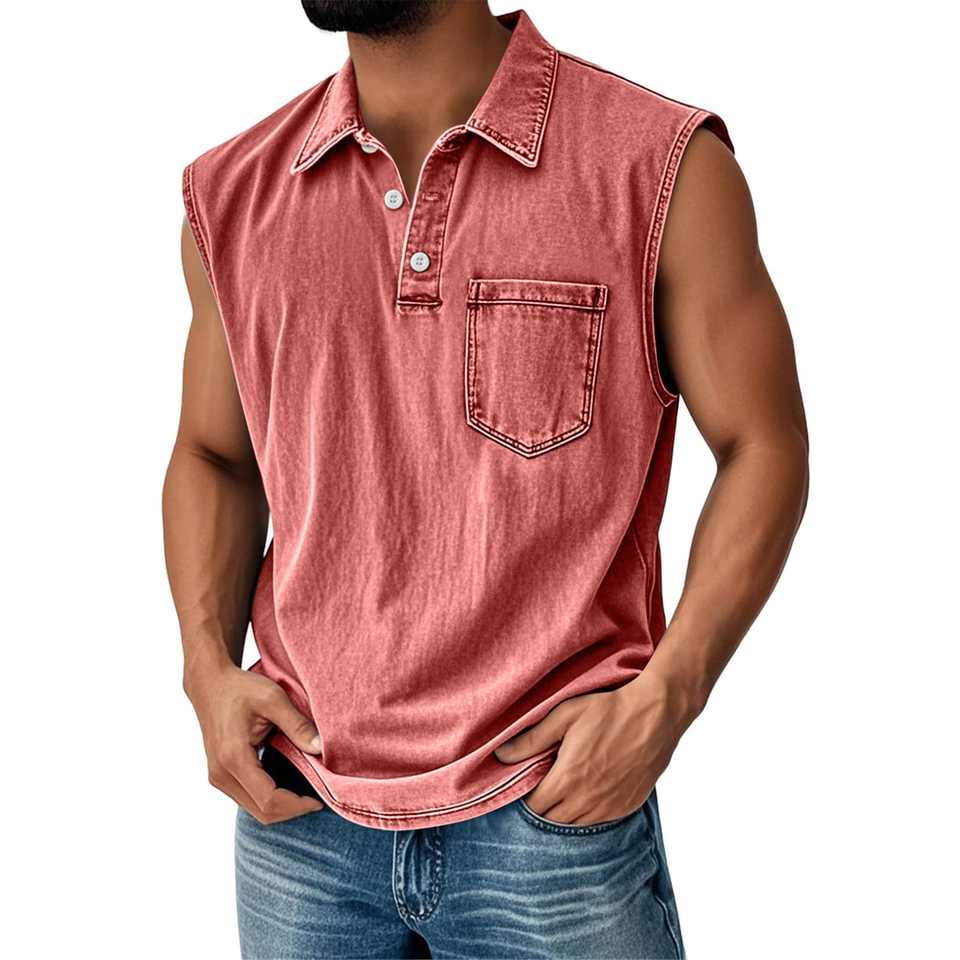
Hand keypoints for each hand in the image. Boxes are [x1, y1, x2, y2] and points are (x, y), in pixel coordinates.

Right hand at [185, 660, 324, 823]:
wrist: (209, 683)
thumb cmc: (239, 688)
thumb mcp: (273, 698)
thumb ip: (297, 725)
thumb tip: (321, 749)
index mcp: (234, 758)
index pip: (269, 800)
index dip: (297, 805)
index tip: (320, 799)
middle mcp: (221, 774)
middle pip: (262, 812)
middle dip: (293, 810)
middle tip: (318, 798)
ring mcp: (218, 777)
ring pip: (255, 809)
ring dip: (282, 806)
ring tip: (307, 791)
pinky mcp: (220, 775)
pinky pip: (248, 798)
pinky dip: (270, 798)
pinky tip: (289, 784)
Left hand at [493, 671, 693, 824]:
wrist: (656, 714)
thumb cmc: (609, 710)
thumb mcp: (565, 715)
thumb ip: (532, 739)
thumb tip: (499, 755)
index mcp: (569, 778)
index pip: (535, 808)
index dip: (526, 799)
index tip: (527, 785)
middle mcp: (588, 800)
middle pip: (553, 821)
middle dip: (543, 809)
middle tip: (543, 788)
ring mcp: (610, 806)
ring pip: (577, 825)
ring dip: (565, 813)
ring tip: (564, 791)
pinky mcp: (628, 806)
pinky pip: (600, 822)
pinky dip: (589, 814)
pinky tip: (588, 794)